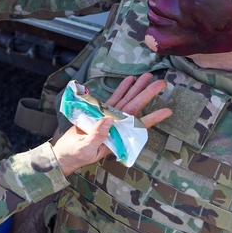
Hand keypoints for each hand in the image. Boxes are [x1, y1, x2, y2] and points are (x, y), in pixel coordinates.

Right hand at [50, 73, 171, 175]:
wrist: (64, 153)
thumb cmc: (76, 155)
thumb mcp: (86, 148)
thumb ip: (97, 135)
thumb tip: (108, 119)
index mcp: (117, 137)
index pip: (138, 126)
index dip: (153, 118)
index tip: (167, 111)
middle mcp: (117, 126)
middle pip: (135, 107)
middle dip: (147, 94)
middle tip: (161, 83)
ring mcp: (109, 118)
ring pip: (126, 100)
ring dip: (137, 88)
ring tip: (148, 76)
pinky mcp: (100, 112)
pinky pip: (114, 99)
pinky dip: (122, 89)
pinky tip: (130, 80)